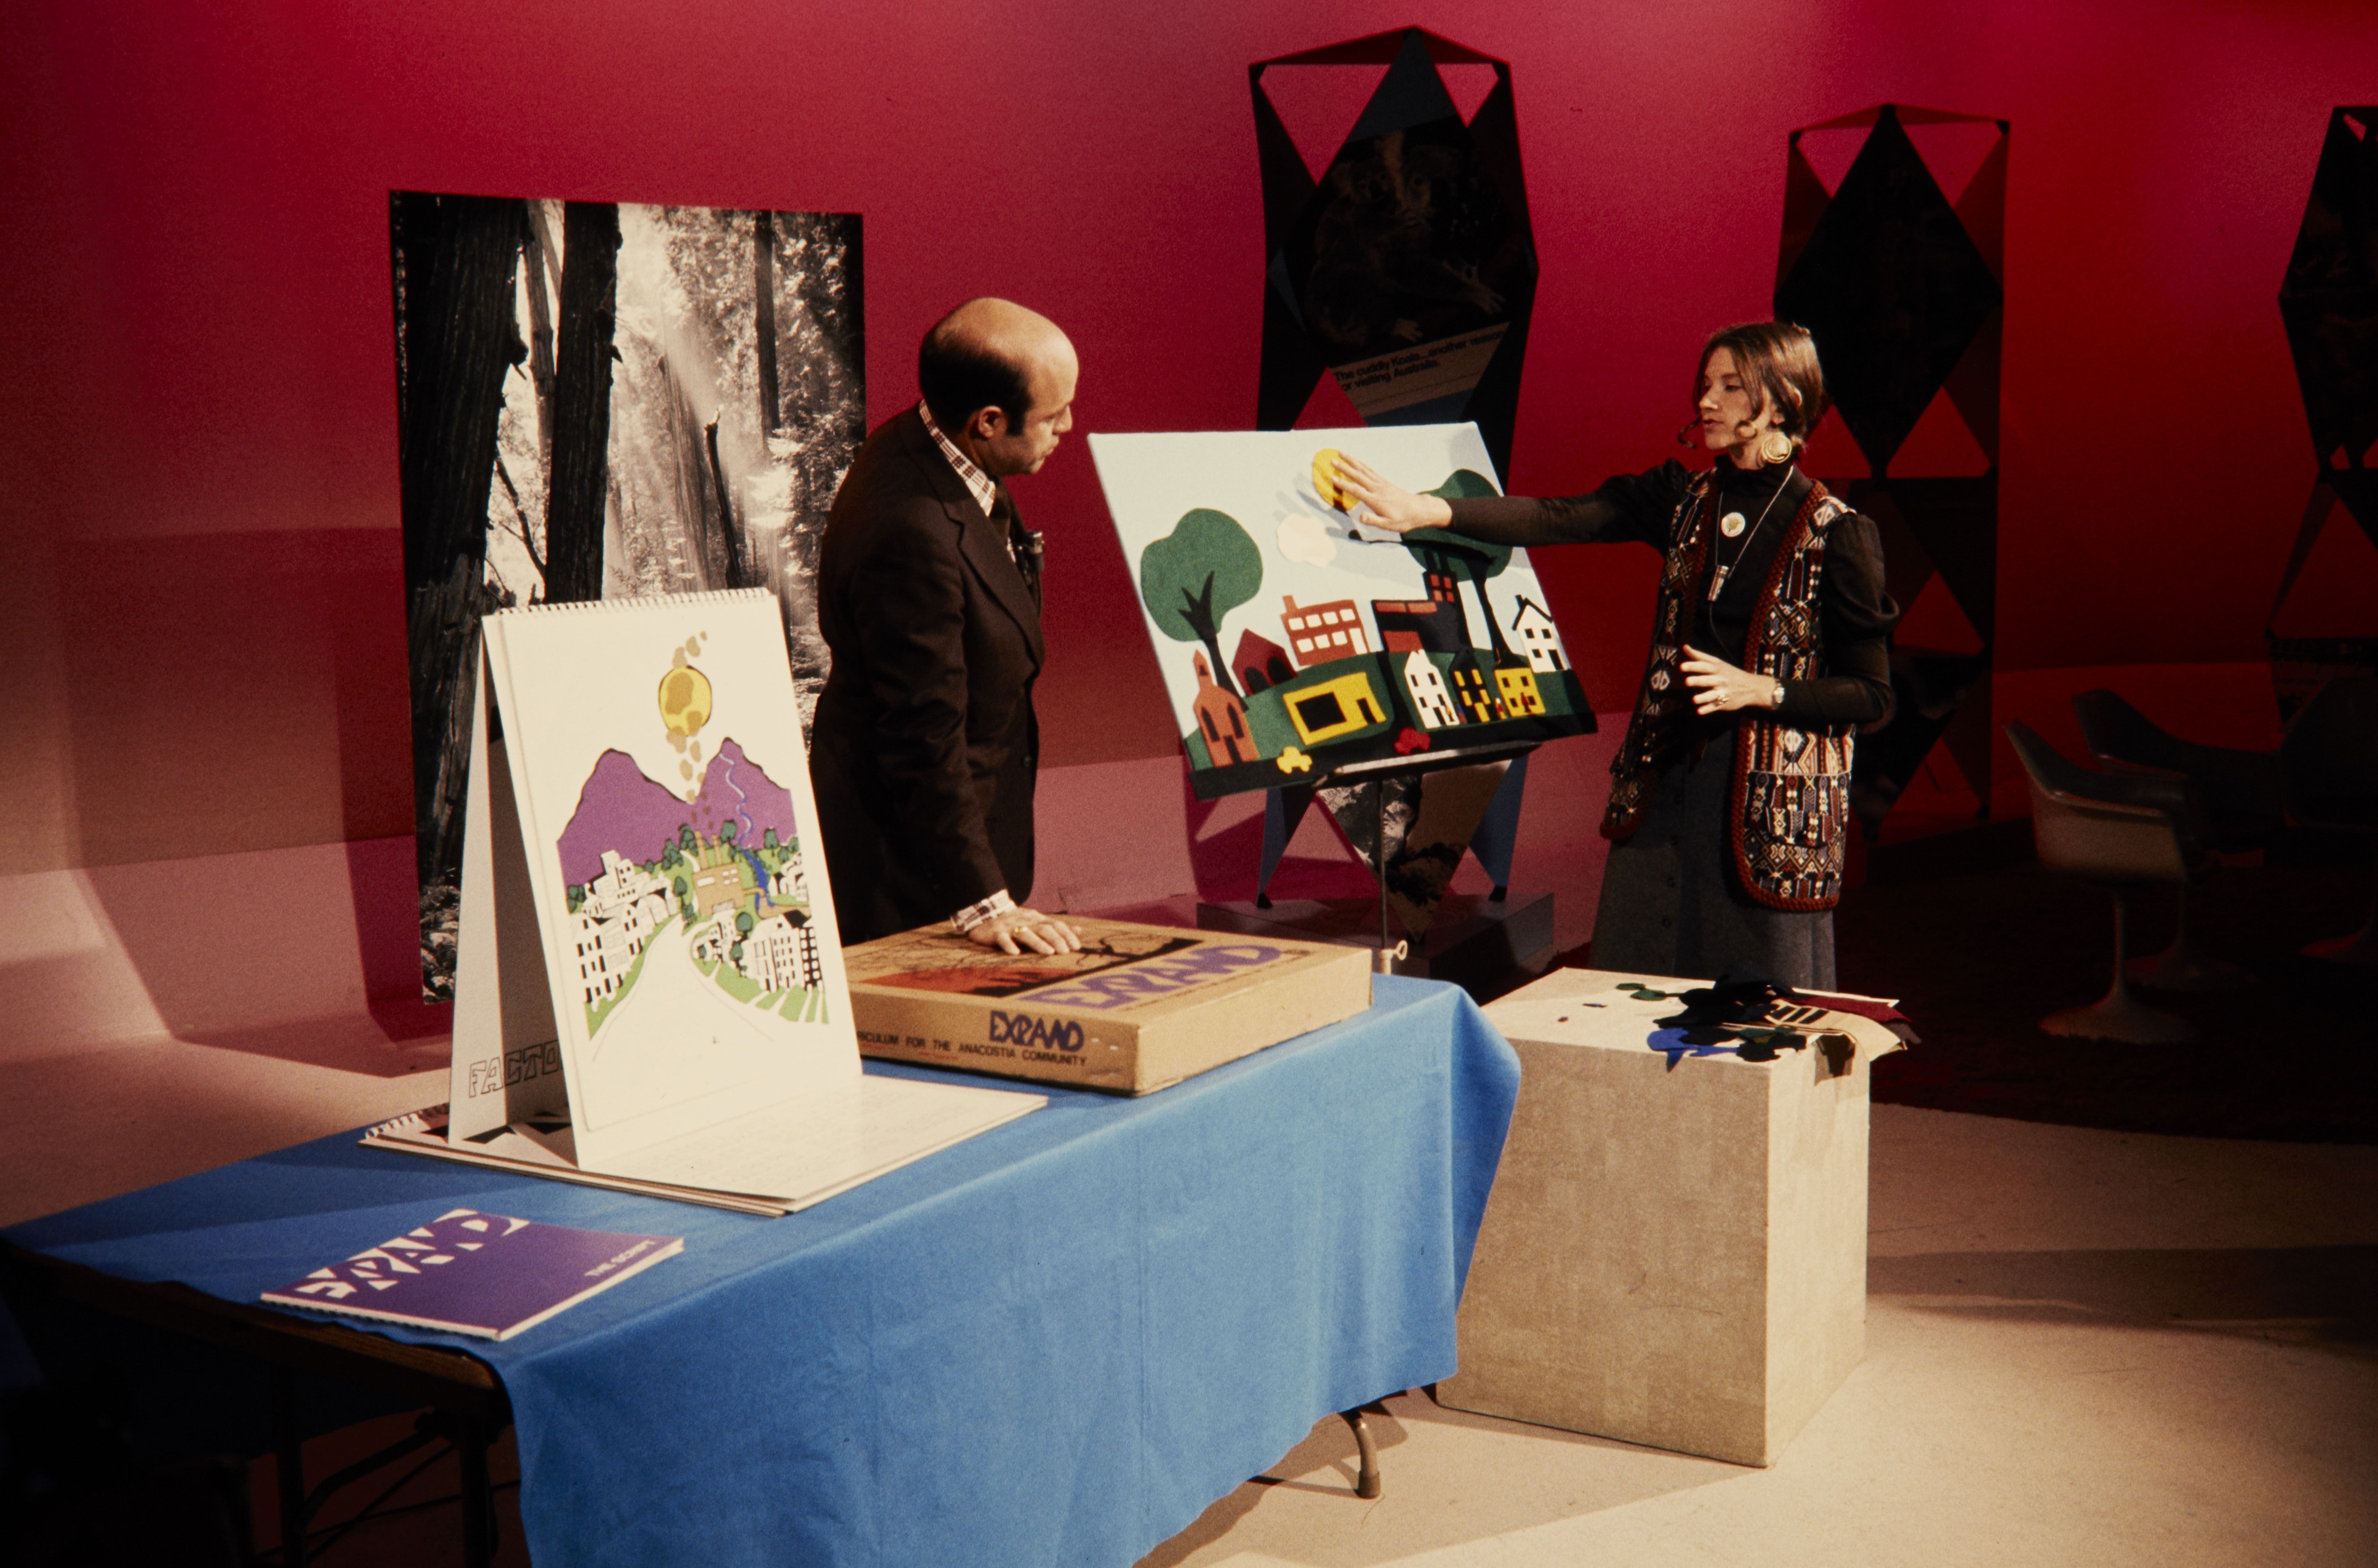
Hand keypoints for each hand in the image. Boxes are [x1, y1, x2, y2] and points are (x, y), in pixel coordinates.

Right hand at [966, 908, 1082, 955]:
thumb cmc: (1016, 922)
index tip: (1076, 946)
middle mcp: (1026, 922)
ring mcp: (1010, 927)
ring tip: (1049, 952)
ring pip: (1026, 933)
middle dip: (1056, 939)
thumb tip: (1079, 931)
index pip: (1055, 924)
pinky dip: (1009, 945)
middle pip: (1043, 928)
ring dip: (1038, 942)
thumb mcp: (1037, 921)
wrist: (985, 912)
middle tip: (1065, 951)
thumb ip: (1057, 927)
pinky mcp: (995, 933)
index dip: (1066, 934)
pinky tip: (1015, 953)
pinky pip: (1002, 939)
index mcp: (1036, 919)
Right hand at [1330, 454, 1452, 533]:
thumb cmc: (1403, 519)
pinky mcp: (1385, 482)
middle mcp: (1377, 489)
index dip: (1343, 484)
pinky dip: (1361, 465)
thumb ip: (1373, 521)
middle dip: (1344, 467)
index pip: (1356, 490)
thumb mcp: (1388, 525)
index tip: (1331, 477)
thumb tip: (1361, 517)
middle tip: (1332, 459)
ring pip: (1364, 469)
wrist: (1419, 510)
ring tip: (1341, 453)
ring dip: (1351, 461)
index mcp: (1376, 500)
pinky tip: (1356, 462)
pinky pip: (1370, 471)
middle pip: (1358, 475)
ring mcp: (1381, 483)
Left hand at [1679, 644, 1779, 715]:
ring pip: (1712, 695)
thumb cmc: (1729, 673)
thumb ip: (1699, 656)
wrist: (1753, 687)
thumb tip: (1683, 647)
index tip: (1681, 667)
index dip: (1693, 666)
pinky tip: (1698, 712)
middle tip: (1686, 682)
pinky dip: (1708, 710)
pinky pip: (1715, 707)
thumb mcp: (1717, 663)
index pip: (1704, 666)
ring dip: (1703, 697)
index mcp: (1717, 669)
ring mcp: (1723, 692)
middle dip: (1697, 681)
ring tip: (1693, 700)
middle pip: (1708, 680)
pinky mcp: (1724, 704)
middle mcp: (1720, 680)